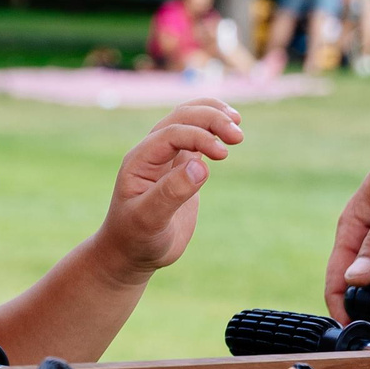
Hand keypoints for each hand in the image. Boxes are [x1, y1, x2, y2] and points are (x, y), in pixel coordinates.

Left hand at [95, 99, 241, 276]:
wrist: (132, 252)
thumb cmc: (136, 237)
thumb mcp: (149, 219)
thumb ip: (172, 192)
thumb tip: (200, 166)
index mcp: (140, 160)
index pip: (172, 133)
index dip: (199, 136)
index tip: (223, 154)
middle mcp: (152, 153)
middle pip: (182, 117)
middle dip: (211, 119)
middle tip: (238, 136)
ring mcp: (167, 158)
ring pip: (190, 120)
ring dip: (214, 117)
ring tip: (237, 126)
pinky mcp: (181, 167)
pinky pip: (197, 137)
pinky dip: (214, 130)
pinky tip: (230, 135)